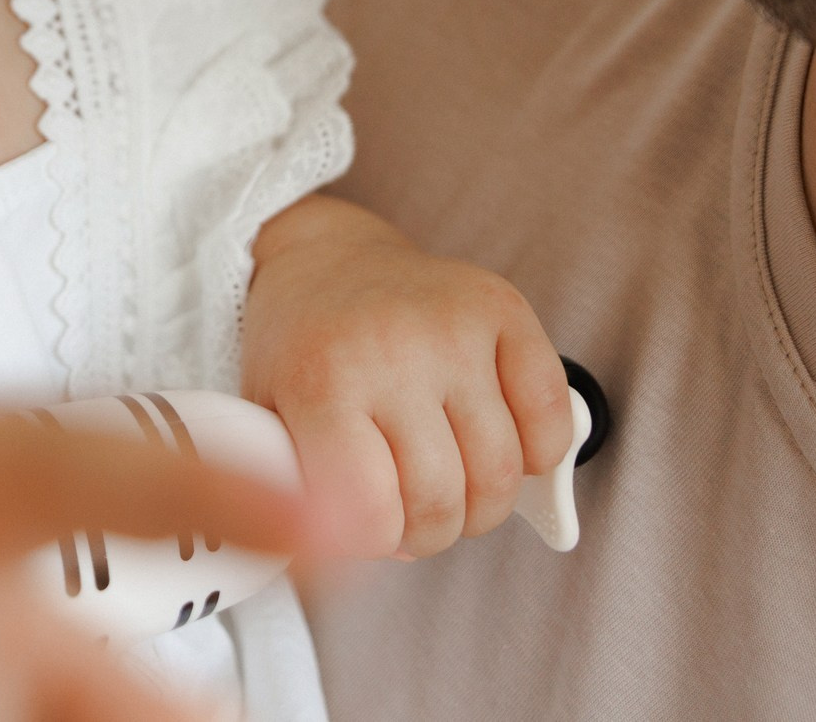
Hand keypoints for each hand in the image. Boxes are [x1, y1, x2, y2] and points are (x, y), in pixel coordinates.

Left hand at [245, 194, 573, 560]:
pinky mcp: (502, 309)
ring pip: (503, 473)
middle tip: (412, 515)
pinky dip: (535, 457)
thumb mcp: (264, 418)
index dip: (376, 541)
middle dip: (430, 532)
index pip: (370, 511)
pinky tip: (497, 447)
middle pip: (443, 500)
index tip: (370, 528)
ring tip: (450, 488)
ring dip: (481, 506)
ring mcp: (452, 327)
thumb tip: (349, 559)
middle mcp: (389, 349)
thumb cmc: (299, 351)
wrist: (326, 257)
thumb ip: (293, 492)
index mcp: (319, 380)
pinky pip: (550, 420)